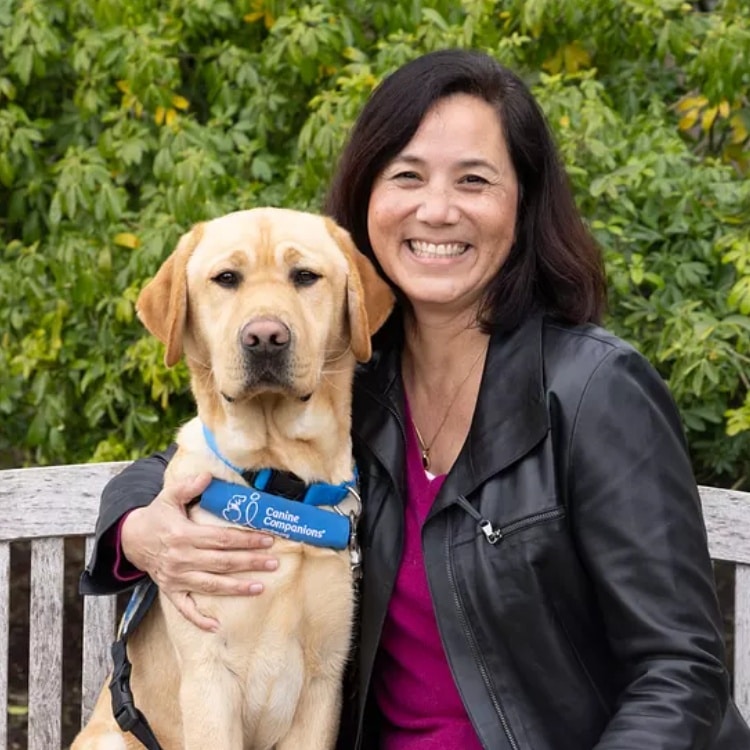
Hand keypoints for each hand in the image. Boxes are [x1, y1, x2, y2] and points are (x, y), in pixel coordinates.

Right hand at [120, 472, 276, 630]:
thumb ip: (188, 486)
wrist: (130, 539)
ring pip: (211, 585)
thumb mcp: (169, 496)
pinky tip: (216, 626)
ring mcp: (176, 578)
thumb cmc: (156, 516)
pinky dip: (199, 619)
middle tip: (273, 562)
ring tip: (260, 587)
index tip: (267, 539)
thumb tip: (208, 476)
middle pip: (222, 562)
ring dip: (237, 587)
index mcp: (184, 535)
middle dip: (250, 562)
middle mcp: (181, 559)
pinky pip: (185, 609)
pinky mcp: (170, 591)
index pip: (222, 539)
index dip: (246, 540)